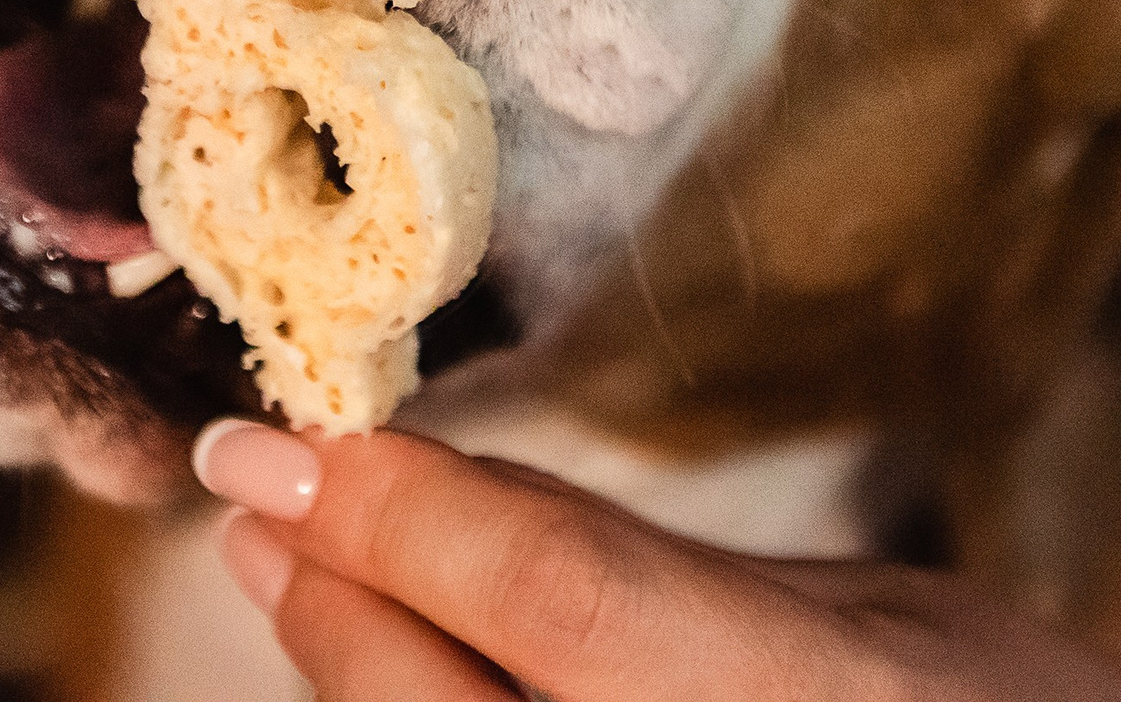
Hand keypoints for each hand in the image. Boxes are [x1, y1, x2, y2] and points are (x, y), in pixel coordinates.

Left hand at [190, 419, 1120, 701]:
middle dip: (338, 608)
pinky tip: (406, 676)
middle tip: (263, 502)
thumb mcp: (857, 616)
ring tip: (314, 581)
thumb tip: (431, 484)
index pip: (558, 599)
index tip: (275, 444)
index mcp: (808, 701)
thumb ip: (636, 573)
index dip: (396, 519)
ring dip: (357, 685)